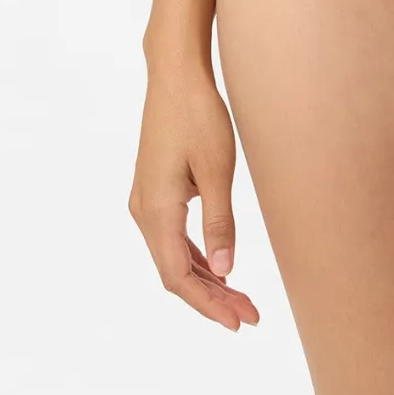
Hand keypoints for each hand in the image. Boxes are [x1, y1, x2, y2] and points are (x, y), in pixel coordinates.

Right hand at [128, 61, 259, 330]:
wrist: (175, 74)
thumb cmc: (199, 114)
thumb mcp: (217, 169)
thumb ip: (220, 222)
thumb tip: (225, 271)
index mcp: (157, 210)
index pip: (179, 276)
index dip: (209, 304)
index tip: (239, 320)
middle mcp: (144, 211)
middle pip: (175, 272)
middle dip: (212, 297)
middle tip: (249, 314)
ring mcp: (145, 200)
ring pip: (172, 256)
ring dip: (205, 278)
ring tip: (240, 297)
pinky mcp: (153, 190)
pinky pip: (171, 237)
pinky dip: (194, 256)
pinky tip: (218, 265)